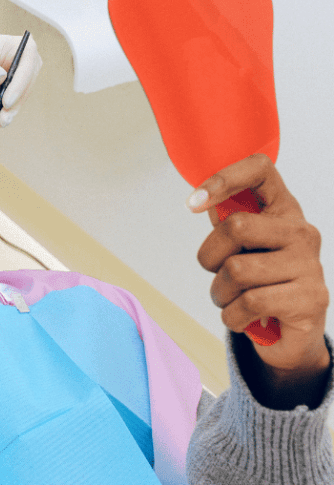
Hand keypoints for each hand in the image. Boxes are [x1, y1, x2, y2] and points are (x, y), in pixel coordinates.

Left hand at [0, 15, 41, 126]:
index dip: (18, 87)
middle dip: (14, 104)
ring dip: (9, 113)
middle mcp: (27, 65)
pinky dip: (3, 116)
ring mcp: (20, 80)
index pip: (26, 70)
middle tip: (3, 118)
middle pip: (25, 88)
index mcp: (25, 48)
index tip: (7, 102)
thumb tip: (0, 78)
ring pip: (19, 100)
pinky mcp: (11, 93)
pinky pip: (10, 107)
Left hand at [189, 154, 329, 407]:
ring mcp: (310, 265)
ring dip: (220, 293)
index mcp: (283, 210)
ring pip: (236, 269)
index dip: (223, 179)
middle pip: (235, 226)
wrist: (291, 334)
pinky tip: (244, 318)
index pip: (260, 170)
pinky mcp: (311, 299)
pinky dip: (232, 316)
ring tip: (233, 300)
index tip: (193, 203)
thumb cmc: (260, 283)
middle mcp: (302, 232)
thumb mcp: (242, 247)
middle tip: (218, 274)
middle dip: (210, 257)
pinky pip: (249, 302)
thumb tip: (201, 202)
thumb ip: (227, 222)